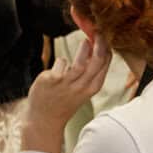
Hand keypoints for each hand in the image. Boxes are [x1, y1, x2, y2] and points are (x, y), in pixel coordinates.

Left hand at [22, 33, 110, 152]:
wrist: (45, 119)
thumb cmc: (65, 100)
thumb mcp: (82, 89)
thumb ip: (89, 72)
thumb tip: (95, 48)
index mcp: (91, 88)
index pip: (104, 66)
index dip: (106, 50)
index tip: (105, 38)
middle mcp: (81, 87)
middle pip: (96, 63)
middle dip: (99, 45)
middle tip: (98, 33)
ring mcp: (66, 84)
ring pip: (79, 63)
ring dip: (84, 50)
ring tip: (85, 41)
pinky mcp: (52, 80)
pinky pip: (61, 63)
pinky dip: (60, 63)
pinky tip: (56, 73)